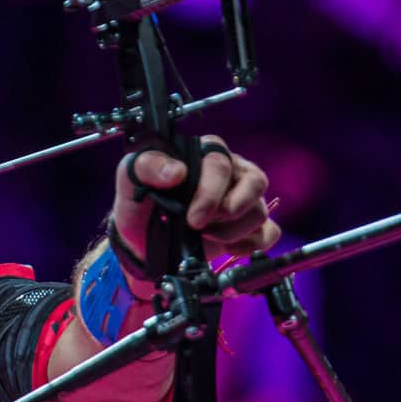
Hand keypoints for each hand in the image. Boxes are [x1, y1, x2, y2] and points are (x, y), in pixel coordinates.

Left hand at [111, 135, 280, 269]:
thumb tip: (175, 171)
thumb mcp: (131, 180)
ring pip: (260, 210)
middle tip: (200, 227)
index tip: (193, 217)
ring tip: (206, 237)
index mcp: (204, 153)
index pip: (221, 162)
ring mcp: (243, 199)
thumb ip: (147, 166)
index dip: (211, 192)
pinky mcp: (249, 226)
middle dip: (228, 211)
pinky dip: (252, 244)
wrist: (142, 242)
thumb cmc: (141, 204)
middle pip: (254, 182)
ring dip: (233, 231)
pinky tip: (229, 248)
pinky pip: (270, 231)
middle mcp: (230, 172)